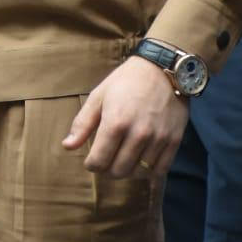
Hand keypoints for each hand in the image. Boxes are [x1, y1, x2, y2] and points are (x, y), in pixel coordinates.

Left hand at [62, 56, 188, 177]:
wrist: (161, 68)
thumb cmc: (125, 81)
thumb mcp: (98, 96)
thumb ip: (82, 123)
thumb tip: (67, 146)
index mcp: (116, 122)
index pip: (99, 161)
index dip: (92, 165)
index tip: (91, 160)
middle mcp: (138, 134)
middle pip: (118, 171)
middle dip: (108, 169)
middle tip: (107, 159)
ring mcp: (158, 139)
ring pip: (139, 173)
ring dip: (128, 170)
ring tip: (123, 158)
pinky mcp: (174, 140)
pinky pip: (160, 170)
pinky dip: (149, 172)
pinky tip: (142, 162)